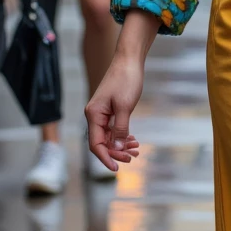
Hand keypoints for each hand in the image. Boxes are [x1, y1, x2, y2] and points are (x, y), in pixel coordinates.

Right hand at [85, 56, 143, 172]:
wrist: (129, 61)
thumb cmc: (126, 80)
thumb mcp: (125, 106)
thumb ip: (120, 128)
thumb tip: (118, 148)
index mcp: (93, 115)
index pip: (96, 144)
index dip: (105, 158)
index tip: (117, 169)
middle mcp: (94, 115)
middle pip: (102, 143)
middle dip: (116, 152)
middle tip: (133, 157)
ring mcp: (102, 113)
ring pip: (109, 137)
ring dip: (121, 146)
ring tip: (136, 151)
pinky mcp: (110, 110)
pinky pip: (113, 129)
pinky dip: (122, 136)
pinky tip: (133, 141)